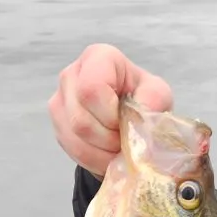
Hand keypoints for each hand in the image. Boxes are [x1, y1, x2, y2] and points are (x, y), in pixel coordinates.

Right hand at [48, 43, 173, 176]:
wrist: (130, 115)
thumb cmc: (143, 99)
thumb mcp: (157, 95)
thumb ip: (154, 101)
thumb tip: (141, 118)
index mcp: (98, 58)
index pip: (91, 89)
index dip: (110, 115)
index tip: (126, 120)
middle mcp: (71, 75)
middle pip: (81, 120)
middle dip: (109, 139)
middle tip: (127, 139)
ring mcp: (60, 100)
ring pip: (75, 138)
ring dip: (104, 152)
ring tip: (120, 147)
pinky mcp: (58, 124)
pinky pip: (72, 150)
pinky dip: (96, 159)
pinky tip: (109, 153)